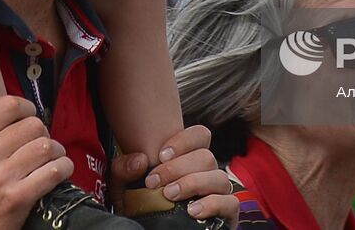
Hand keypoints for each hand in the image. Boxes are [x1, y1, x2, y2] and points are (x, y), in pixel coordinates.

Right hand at [0, 96, 73, 229]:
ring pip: (46, 146)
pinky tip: (59, 170)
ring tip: (51, 157)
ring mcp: (0, 177)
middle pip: (32, 125)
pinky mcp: (17, 197)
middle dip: (41, 133)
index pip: (7, 106)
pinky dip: (63, 168)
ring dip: (55, 151)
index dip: (26, 108)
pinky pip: (54, 171)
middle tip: (39, 143)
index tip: (29, 115)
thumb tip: (16, 115)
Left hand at [111, 125, 237, 226]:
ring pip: (219, 177)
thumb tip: (139, 160)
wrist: (149, 229)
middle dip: (177, 168)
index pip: (200, 135)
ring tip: (170, 195)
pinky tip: (192, 211)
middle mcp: (207, 173)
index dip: (184, 140)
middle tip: (154, 182)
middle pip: (206, 156)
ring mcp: (219, 193)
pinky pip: (230, 202)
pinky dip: (212, 204)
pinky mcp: (227, 213)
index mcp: (189, 159)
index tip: (160, 155)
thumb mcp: (124, 188)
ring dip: (192, 183)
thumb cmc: (141, 206)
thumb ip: (124, 170)